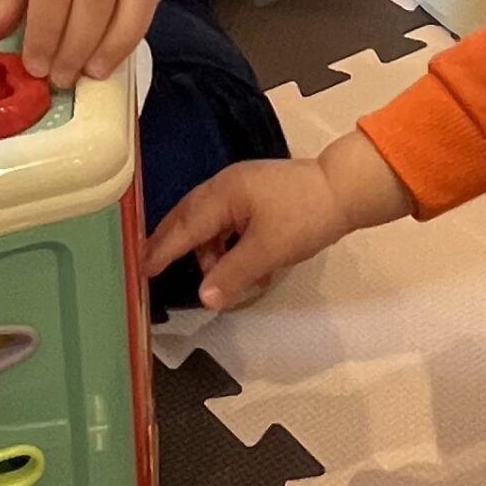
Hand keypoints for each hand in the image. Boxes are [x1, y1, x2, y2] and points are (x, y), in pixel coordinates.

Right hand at [144, 129, 414, 309]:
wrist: (346, 190)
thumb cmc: (306, 215)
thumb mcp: (269, 249)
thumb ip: (233, 273)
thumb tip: (204, 298)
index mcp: (223, 194)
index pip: (183, 226)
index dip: (160, 250)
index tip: (140, 269)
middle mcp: (225, 187)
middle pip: (188, 219)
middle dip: (172, 246)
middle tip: (151, 269)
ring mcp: (241, 190)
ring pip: (209, 224)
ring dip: (209, 252)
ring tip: (219, 279)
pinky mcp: (255, 198)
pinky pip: (227, 224)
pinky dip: (226, 245)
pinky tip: (240, 265)